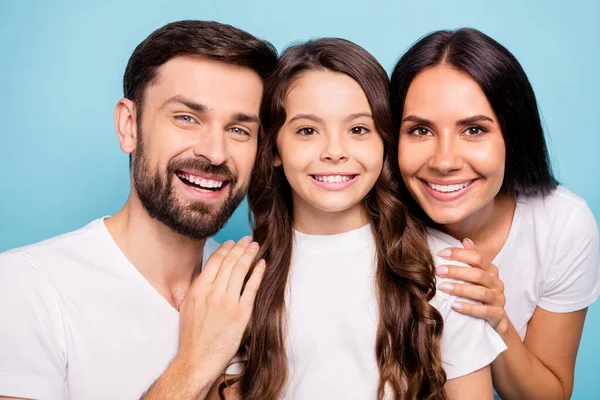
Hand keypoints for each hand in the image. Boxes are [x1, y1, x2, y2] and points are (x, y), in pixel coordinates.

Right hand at [177, 237, 264, 382]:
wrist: (198, 358)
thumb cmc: (192, 335)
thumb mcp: (188, 306)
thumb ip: (198, 287)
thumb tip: (207, 271)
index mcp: (198, 289)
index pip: (214, 261)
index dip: (225, 248)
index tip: (232, 243)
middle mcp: (213, 292)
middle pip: (229, 262)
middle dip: (240, 247)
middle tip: (247, 239)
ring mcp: (228, 302)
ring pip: (240, 270)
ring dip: (249, 255)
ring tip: (255, 246)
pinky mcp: (241, 313)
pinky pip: (252, 287)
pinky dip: (257, 273)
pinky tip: (262, 264)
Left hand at [435, 238, 508, 334]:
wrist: (496, 319)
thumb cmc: (480, 293)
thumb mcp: (477, 275)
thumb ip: (472, 259)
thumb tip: (465, 240)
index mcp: (491, 270)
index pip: (477, 257)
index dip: (459, 253)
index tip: (441, 253)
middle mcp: (496, 283)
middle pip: (477, 274)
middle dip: (456, 271)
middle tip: (438, 271)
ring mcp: (498, 299)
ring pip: (481, 292)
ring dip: (460, 289)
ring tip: (443, 287)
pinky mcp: (497, 314)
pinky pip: (484, 311)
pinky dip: (469, 308)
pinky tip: (455, 306)